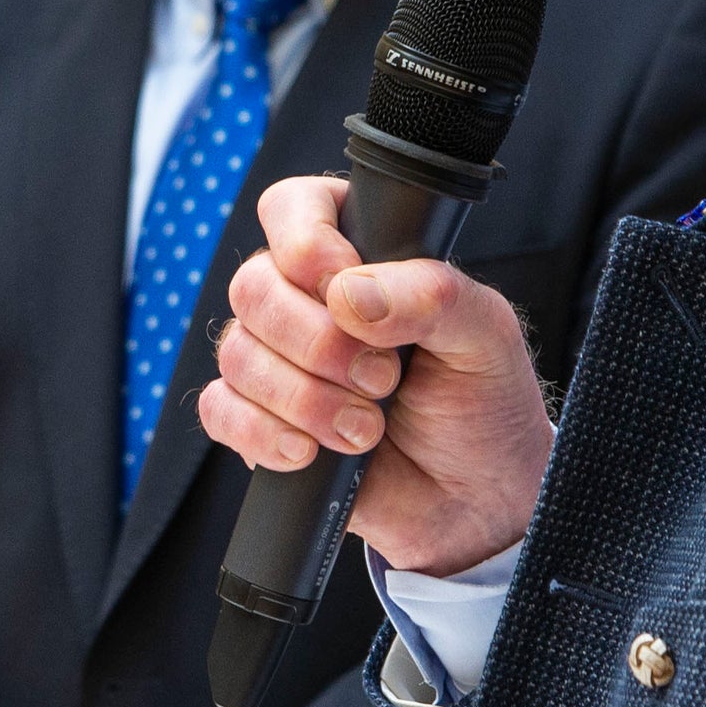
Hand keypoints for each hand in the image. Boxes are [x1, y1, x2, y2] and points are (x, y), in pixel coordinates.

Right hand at [201, 173, 556, 575]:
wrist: (473, 498)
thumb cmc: (482, 402)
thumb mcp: (485, 336)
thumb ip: (432, 296)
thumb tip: (350, 295)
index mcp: (358, 253)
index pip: (293, 208)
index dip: (305, 243)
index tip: (345, 286)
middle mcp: (305, 299)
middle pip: (253, 286)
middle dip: (318, 342)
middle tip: (383, 379)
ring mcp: (277, 360)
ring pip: (237, 353)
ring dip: (306, 399)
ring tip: (366, 428)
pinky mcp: (258, 421)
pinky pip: (220, 410)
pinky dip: (263, 434)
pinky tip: (310, 452)